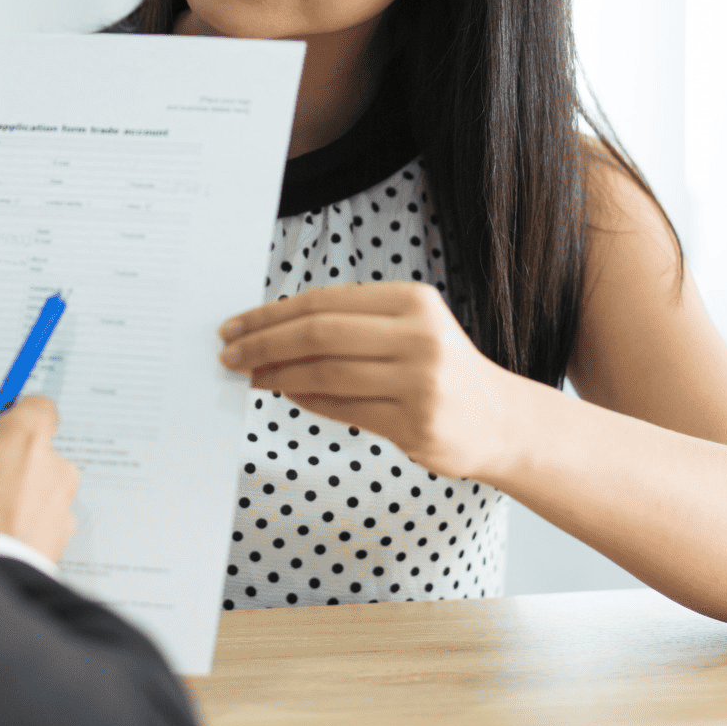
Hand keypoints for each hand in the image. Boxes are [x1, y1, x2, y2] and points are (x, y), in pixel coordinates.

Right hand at [0, 394, 79, 563]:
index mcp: (24, 436)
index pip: (39, 407)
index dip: (18, 415)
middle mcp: (54, 465)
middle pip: (40, 452)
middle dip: (16, 463)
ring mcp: (62, 503)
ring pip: (45, 489)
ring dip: (24, 497)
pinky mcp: (63, 539)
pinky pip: (46, 522)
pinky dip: (30, 526)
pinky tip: (0, 540)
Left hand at [217, 283, 505, 479]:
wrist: (498, 420)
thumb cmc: (440, 369)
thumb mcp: (407, 328)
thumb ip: (351, 324)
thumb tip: (272, 329)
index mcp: (413, 301)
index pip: (323, 301)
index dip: (271, 314)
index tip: (235, 325)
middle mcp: (419, 337)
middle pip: (319, 333)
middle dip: (264, 343)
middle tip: (228, 354)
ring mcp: (419, 382)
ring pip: (325, 373)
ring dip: (277, 376)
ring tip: (249, 377)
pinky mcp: (415, 424)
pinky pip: (342, 408)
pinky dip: (305, 400)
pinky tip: (286, 394)